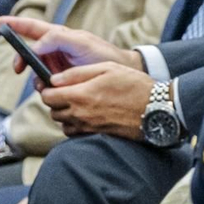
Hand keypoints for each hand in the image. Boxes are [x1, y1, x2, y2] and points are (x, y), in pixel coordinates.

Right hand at [0, 16, 142, 75]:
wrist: (121, 76)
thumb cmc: (103, 55)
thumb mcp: (81, 43)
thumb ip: (56, 39)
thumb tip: (35, 46)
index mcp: (58, 36)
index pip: (31, 27)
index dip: (13, 24)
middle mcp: (54, 50)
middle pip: (28, 53)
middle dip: (21, 61)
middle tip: (18, 69)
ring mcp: (57, 66)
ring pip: (35, 72)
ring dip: (35, 79)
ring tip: (44, 85)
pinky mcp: (61, 81)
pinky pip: (45, 85)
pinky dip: (44, 89)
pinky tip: (52, 92)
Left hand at [37, 63, 153, 140]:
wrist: (157, 109)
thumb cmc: (134, 85)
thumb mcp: (106, 69)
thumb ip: (76, 73)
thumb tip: (53, 79)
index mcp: (80, 95)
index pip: (47, 96)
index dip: (47, 89)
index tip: (53, 84)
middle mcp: (81, 114)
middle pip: (52, 110)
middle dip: (55, 101)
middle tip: (66, 92)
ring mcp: (88, 127)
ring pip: (62, 123)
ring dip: (64, 113)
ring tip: (77, 103)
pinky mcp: (97, 135)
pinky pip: (75, 133)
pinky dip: (74, 125)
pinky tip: (85, 115)